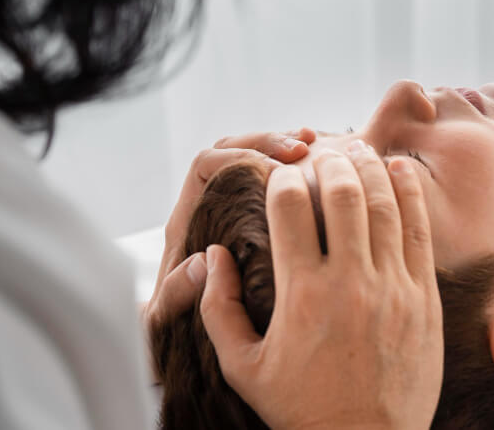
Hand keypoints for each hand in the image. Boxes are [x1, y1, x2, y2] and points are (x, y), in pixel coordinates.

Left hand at [141, 128, 314, 380]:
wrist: (178, 350)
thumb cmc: (173, 335)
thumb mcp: (168, 321)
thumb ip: (176, 293)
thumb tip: (202, 262)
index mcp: (188, 221)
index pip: (206, 165)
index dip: (237, 159)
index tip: (271, 171)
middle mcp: (211, 208)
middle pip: (234, 149)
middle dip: (267, 142)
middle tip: (300, 149)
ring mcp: (237, 209)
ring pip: (257, 156)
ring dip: (286, 146)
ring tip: (316, 145)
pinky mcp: (262, 217)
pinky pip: (280, 179)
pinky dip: (301, 167)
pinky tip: (325, 169)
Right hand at [200, 142, 443, 429]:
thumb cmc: (301, 409)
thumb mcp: (243, 367)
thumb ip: (218, 309)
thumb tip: (213, 256)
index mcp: (301, 293)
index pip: (289, 207)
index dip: (281, 179)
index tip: (279, 175)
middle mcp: (350, 281)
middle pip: (341, 192)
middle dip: (328, 161)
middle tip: (320, 153)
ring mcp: (393, 286)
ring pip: (383, 203)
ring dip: (368, 167)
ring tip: (357, 148)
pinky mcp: (425, 297)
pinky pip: (420, 230)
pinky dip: (409, 193)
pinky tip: (399, 170)